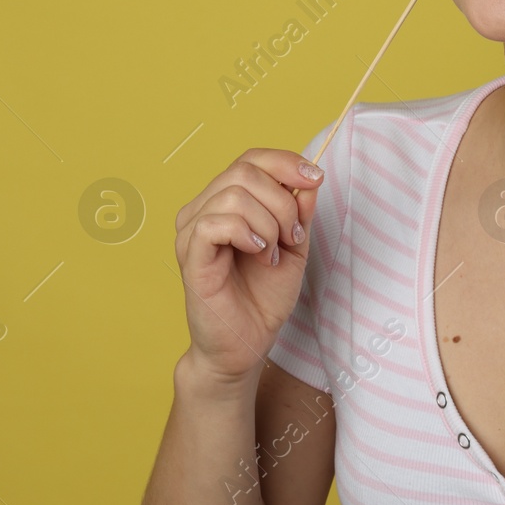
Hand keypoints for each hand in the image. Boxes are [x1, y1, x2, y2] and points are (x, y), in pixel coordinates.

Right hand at [173, 148, 324, 384]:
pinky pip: (215, 223)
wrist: (246, 345)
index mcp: (224, 202)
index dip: (285, 162)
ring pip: (233, 194)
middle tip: (292, 237)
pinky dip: (247, 233)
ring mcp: (191, 231)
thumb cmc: (263, 297)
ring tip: (273, 254)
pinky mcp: (189, 255)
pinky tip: (259, 253)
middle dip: (282, 201)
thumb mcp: (293, 246)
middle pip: (244, 171)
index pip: (250, 159)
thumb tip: (309, 177)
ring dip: (268, 222)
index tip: (315, 179)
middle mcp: (202, 209)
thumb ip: (299, 211)